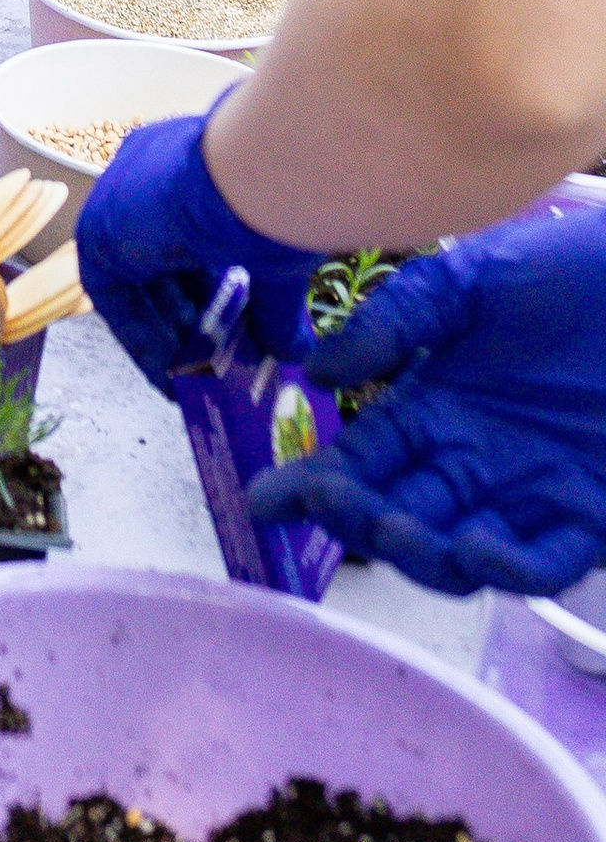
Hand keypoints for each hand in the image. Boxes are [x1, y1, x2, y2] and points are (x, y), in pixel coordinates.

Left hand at [75, 107, 325, 400]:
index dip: (204, 288)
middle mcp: (148, 172)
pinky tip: (170, 371)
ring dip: (165, 331)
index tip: (224, 327)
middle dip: (186, 315)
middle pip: (158, 261)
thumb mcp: (278, 262)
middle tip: (211, 356)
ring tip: (193, 374)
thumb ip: (276, 309)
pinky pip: (112, 294)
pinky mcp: (101, 228)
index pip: (187, 236)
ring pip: (135, 279)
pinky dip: (139, 334)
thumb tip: (295, 353)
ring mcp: (119, 195)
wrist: (268, 169)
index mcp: (190, 163)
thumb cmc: (283, 200)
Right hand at [247, 211, 605, 596]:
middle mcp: (472, 462)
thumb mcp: (465, 283)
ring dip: (421, 555)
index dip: (313, 486)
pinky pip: (543, 560)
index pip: (362, 463)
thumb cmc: (563, 272)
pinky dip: (508, 569)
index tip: (268, 499)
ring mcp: (530, 492)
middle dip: (359, 521)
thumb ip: (395, 323)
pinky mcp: (590, 512)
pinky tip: (478, 548)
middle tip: (338, 503)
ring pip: (460, 555)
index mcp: (434, 410)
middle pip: (400, 516)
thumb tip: (318, 373)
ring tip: (397, 528)